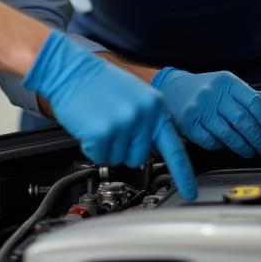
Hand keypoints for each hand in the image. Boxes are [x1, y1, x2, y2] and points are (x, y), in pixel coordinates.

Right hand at [24, 32, 197, 197]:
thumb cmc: (100, 82)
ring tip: (100, 121)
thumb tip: (155, 147)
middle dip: (124, 149)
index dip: (183, 174)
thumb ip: (149, 120)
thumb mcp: (136, 95)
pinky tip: (89, 127)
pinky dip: (92, 147)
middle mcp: (143, 115)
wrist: (71, 69)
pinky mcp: (102, 133)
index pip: (175, 148)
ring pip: (118, 159)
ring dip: (107, 147)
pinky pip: (100, 157)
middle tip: (112, 125)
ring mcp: (123, 124)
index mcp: (155, 106)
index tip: (189, 192)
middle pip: (139, 158)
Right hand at [152, 67, 260, 157]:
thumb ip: (250, 98)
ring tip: (252, 152)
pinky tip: (229, 147)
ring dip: (245, 148)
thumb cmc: (206, 90)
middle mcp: (213, 93)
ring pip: (229, 134)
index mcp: (228, 82)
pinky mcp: (188, 123)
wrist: (173, 89)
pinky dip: (222, 147)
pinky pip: (211, 141)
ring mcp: (200, 109)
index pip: (256, 105)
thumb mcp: (228, 86)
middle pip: (244, 122)